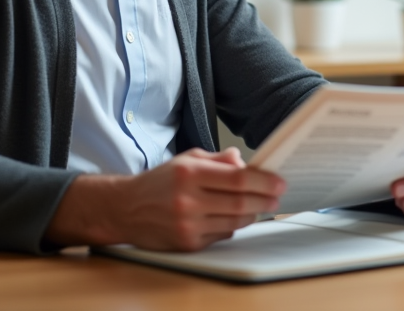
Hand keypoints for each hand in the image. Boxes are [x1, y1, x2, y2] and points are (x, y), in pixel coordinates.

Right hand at [46, 147, 285, 250]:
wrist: (125, 209)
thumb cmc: (160, 182)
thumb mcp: (187, 159)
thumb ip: (218, 159)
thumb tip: (244, 161)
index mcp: (189, 173)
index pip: (238, 178)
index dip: (264, 181)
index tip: (279, 182)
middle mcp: (188, 200)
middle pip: (241, 203)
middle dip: (265, 200)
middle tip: (277, 196)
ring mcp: (187, 225)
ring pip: (235, 222)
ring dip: (252, 214)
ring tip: (258, 205)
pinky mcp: (187, 244)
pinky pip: (222, 236)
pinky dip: (233, 227)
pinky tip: (233, 218)